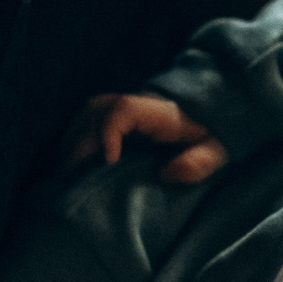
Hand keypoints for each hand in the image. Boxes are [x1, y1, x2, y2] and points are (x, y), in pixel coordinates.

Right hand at [62, 91, 230, 182]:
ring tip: (67, 172)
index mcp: (158, 111)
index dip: (108, 133)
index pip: (122, 110)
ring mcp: (123, 106)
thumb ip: (199, 162)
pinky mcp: (116, 114)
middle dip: (81, 146)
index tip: (108, 162)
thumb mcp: (215, 151)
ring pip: (86, 114)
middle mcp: (135, 104)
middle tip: (73, 178)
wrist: (209, 116)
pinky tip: (72, 163)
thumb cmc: (209, 136)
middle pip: (95, 113)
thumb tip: (171, 173)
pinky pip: (87, 119)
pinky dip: (76, 138)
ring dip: (73, 141)